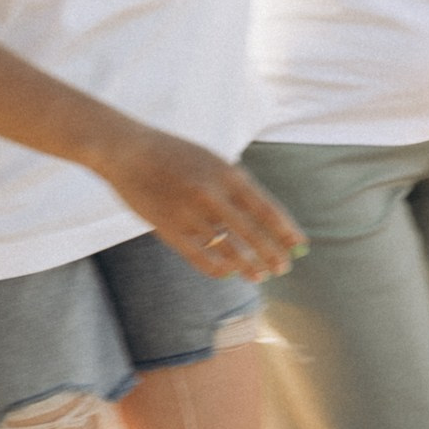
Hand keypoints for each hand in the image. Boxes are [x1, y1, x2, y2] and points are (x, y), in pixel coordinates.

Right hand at [94, 124, 305, 282]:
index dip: (284, 230)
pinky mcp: (166, 228)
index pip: (266, 209)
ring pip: (225, 248)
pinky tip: (228, 274)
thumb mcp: (214, 162)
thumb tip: (262, 217)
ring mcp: (188, 213)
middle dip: (270, 253)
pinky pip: (196, 255)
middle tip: (283, 268)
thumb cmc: (176, 155)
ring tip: (260, 276)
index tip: (299, 244)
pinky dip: (215, 267)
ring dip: (246, 265)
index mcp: (228, 175)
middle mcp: (212, 195)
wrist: (128, 151)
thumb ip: (236, 186)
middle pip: (250, 233)